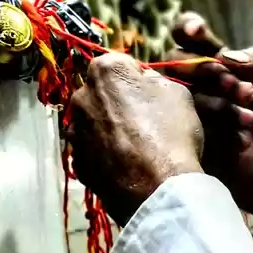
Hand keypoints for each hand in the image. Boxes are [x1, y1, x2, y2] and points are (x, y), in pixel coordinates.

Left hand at [66, 53, 202, 226]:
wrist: (156, 189)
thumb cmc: (170, 133)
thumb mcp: (177, 93)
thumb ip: (155, 80)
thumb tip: (144, 82)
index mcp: (104, 71)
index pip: (120, 64)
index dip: (138, 78)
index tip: (151, 94)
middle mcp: (81, 96)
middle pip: (102, 92)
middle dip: (118, 101)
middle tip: (145, 120)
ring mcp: (75, 130)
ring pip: (94, 121)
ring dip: (109, 127)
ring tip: (136, 146)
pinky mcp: (76, 160)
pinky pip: (92, 149)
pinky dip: (104, 153)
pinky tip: (126, 164)